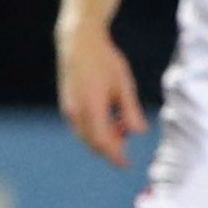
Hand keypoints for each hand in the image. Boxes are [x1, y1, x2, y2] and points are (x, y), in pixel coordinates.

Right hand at [56, 28, 144, 167]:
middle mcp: (77, 111)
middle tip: (127, 138)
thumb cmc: (105, 60)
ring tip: (119, 124)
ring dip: (102, 138)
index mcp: (92, 107)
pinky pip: (80, 126)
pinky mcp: (67, 103)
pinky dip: (94, 129)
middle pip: (92, 143)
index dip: (115, 156)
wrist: (78, 42)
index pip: (103, 142)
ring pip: (85, 136)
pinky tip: (107, 116)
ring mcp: (69, 108)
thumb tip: (140, 132)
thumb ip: (131, 111)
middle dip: (110, 147)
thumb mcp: (124, 85)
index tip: (127, 164)